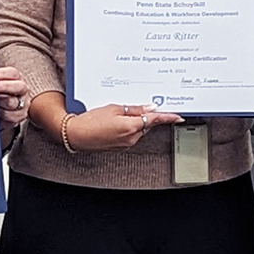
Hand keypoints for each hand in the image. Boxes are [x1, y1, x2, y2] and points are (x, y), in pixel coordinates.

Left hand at [0, 63, 29, 131]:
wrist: (2, 110)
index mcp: (16, 79)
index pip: (12, 73)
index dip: (2, 74)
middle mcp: (21, 91)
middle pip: (18, 87)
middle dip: (5, 86)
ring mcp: (22, 104)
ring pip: (14, 103)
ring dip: (2, 102)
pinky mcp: (18, 117)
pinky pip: (12, 117)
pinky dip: (3, 115)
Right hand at [65, 103, 185, 151]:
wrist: (75, 135)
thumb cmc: (91, 120)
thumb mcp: (113, 108)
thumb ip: (133, 109)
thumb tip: (150, 108)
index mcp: (131, 126)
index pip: (154, 120)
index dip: (168, 117)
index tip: (178, 116)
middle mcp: (131, 138)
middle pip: (147, 124)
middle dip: (144, 116)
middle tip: (136, 106)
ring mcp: (126, 144)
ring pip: (139, 130)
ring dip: (135, 122)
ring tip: (119, 114)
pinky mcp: (121, 147)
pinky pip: (131, 135)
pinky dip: (128, 128)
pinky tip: (116, 122)